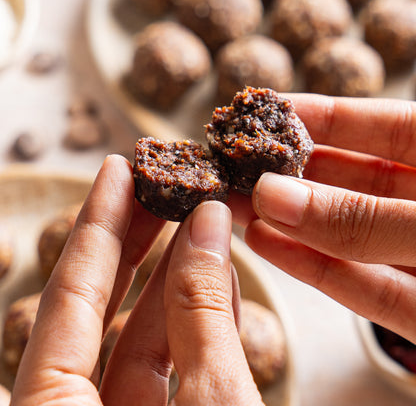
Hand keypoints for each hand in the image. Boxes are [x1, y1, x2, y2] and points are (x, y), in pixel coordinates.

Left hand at [11, 155, 261, 405]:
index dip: (98, 223)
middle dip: (131, 241)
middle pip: (94, 308)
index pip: (69, 294)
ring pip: (136, 339)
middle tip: (158, 185)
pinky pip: (164, 368)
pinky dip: (195, 325)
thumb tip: (208, 224)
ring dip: (175, 280)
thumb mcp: (214, 402)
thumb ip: (204, 314)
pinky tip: (217, 281)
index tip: (118, 167)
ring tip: (203, 225)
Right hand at [229, 94, 415, 343]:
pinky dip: (314, 268)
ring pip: (348, 236)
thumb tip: (277, 195)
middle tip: (236, 166)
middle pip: (352, 181)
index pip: (380, 126)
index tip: (266, 112)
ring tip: (235, 205)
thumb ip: (364, 215)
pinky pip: (365, 287)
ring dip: (289, 221)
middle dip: (292, 172)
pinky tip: (266, 245)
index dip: (321, 115)